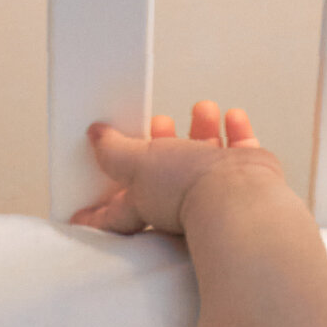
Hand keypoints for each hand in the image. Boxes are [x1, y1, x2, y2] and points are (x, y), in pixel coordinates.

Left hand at [70, 100, 282, 235]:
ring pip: (207, 152)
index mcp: (146, 204)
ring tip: (202, 110)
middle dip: (163, 142)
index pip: (114, 210)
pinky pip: (241, 148)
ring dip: (202, 126)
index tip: (80, 216)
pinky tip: (231, 117)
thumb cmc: (186, 191)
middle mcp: (181, 200)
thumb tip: (95, 136)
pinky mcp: (246, 178)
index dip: (97, 211)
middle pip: (167, 169)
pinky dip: (237, 129)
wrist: (233, 194)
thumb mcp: (134, 164)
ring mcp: (216, 189)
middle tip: (159, 125)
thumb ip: (113, 151)